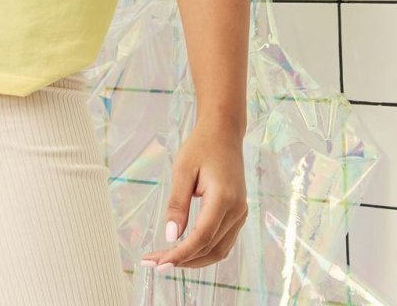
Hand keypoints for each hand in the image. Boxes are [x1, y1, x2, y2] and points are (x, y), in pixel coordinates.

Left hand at [140, 119, 247, 271]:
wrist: (223, 132)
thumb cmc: (201, 146)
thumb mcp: (183, 170)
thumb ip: (177, 204)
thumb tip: (170, 236)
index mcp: (224, 198)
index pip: (202, 236)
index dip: (181, 253)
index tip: (159, 262)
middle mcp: (237, 210)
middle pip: (210, 248)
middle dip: (183, 260)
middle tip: (155, 262)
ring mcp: (241, 214)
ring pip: (218, 250)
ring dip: (193, 259)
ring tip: (166, 259)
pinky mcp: (238, 214)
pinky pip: (223, 242)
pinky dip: (204, 250)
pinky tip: (185, 249)